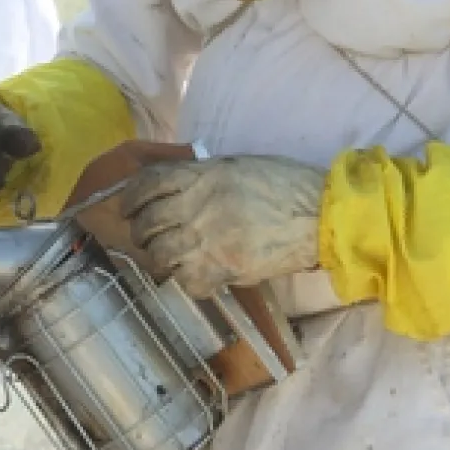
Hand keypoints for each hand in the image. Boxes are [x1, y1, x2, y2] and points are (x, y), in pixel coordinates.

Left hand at [117, 155, 325, 297]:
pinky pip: (187, 281)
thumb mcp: (239, 167)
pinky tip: (196, 276)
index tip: (126, 208)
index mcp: (205, 175)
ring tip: (170, 259)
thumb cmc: (287, 186)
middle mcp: (201, 204)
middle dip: (141, 232)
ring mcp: (211, 238)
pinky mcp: (225, 267)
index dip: (131, 197)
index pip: (150, 183)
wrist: (322, 215)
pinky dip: (186, 281)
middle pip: (149, 222)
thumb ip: (204, 176)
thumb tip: (173, 188)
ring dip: (160, 259)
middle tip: (147, 238)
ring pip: (161, 254)